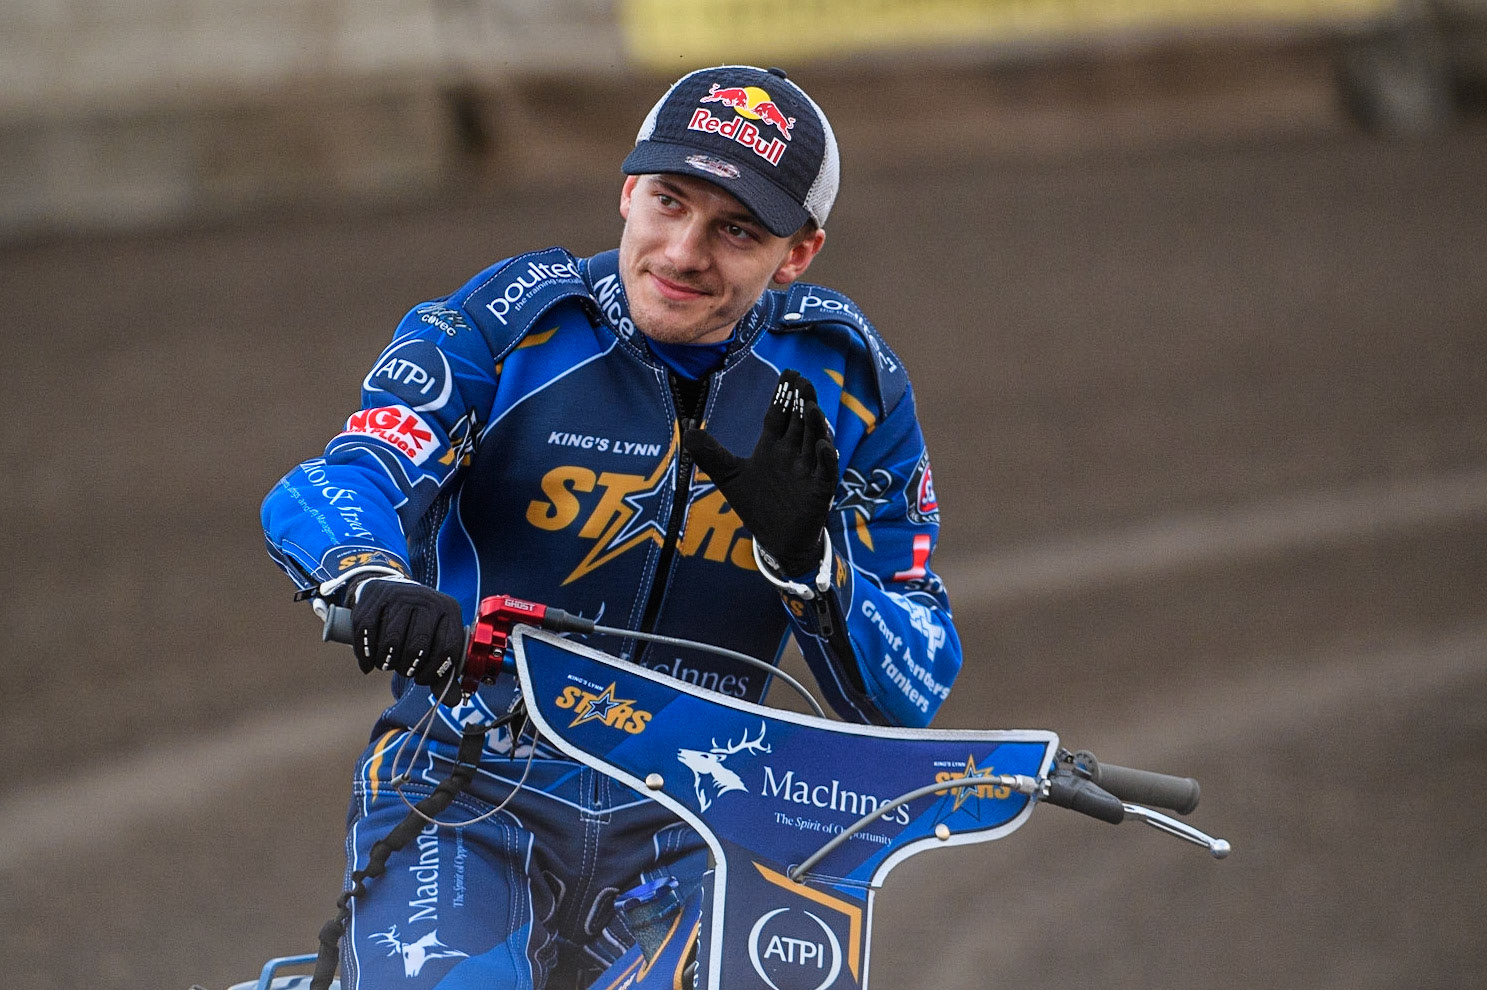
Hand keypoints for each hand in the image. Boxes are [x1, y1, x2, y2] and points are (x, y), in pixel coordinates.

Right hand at [349, 578, 463, 700]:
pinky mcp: (375, 597)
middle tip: (402, 669)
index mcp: (450, 610)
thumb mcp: (435, 642)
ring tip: (387, 663)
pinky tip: (369, 662)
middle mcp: (427, 600)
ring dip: (386, 662)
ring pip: (391, 641)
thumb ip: (444, 673)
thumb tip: (453, 702)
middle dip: (407, 668)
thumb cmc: (417, 626)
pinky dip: (365, 654)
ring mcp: (400, 596)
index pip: (448, 648)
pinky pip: (367, 632)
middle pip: (417, 647)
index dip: (434, 672)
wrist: (392, 591)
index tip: (422, 680)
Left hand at [684, 369, 837, 575]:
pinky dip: (826, 458)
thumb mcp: (729, 477)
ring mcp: (808, 470)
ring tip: (811, 406)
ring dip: (814, 425)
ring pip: (814, 442)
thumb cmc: (757, 507)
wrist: (778, 541)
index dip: (782, 396)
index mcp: (772, 447)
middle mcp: (792, 454)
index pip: (778, 416)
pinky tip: (823, 445)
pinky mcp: (820, 490)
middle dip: (801, 402)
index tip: (789, 373)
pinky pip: (826, 471)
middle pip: (798, 423)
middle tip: (803, 380)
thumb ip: (710, 454)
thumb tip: (686, 430)